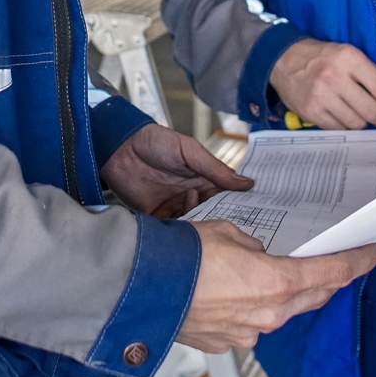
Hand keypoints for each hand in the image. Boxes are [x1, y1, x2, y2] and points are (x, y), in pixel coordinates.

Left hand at [102, 123, 253, 218]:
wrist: (120, 149)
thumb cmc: (156, 142)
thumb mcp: (190, 151)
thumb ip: (216, 169)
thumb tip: (247, 183)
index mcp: (203, 180)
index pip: (226, 198)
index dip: (239, 207)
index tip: (255, 218)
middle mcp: (191, 197)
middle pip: (212, 215)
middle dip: (221, 222)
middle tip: (234, 230)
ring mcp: (174, 209)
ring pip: (195, 226)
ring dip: (200, 225)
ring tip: (202, 219)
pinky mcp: (157, 219)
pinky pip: (173, 232)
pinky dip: (181, 233)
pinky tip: (186, 231)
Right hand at [175, 221, 375, 351]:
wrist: (141, 285)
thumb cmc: (183, 255)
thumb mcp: (229, 232)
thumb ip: (254, 246)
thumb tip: (256, 255)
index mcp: (277, 283)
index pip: (332, 274)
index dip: (357, 262)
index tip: (373, 254)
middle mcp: (269, 315)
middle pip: (313, 296)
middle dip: (327, 279)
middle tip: (337, 263)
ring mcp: (248, 333)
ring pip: (281, 311)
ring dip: (284, 293)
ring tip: (271, 273)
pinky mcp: (226, 341)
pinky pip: (251, 322)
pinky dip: (251, 306)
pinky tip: (234, 290)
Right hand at [270, 39, 375, 129]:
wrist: (284, 59)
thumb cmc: (323, 58)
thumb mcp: (353, 57)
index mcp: (349, 58)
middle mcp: (335, 76)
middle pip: (372, 110)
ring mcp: (321, 95)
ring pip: (357, 123)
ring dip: (364, 123)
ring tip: (360, 114)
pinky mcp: (311, 110)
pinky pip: (339, 129)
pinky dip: (346, 126)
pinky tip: (344, 116)